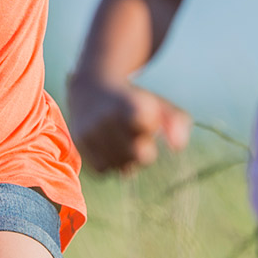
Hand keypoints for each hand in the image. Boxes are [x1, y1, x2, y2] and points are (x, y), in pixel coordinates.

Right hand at [66, 71, 189, 173]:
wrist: (89, 88)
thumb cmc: (132, 101)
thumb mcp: (157, 104)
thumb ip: (177, 122)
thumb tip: (177, 147)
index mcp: (129, 104)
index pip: (147, 127)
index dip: (150, 127)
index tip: (145, 117)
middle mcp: (107, 118)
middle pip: (140, 156)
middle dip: (143, 150)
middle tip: (135, 134)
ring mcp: (91, 131)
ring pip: (120, 166)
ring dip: (126, 159)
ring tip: (121, 141)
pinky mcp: (79, 142)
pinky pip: (102, 169)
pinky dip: (109, 163)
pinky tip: (108, 147)